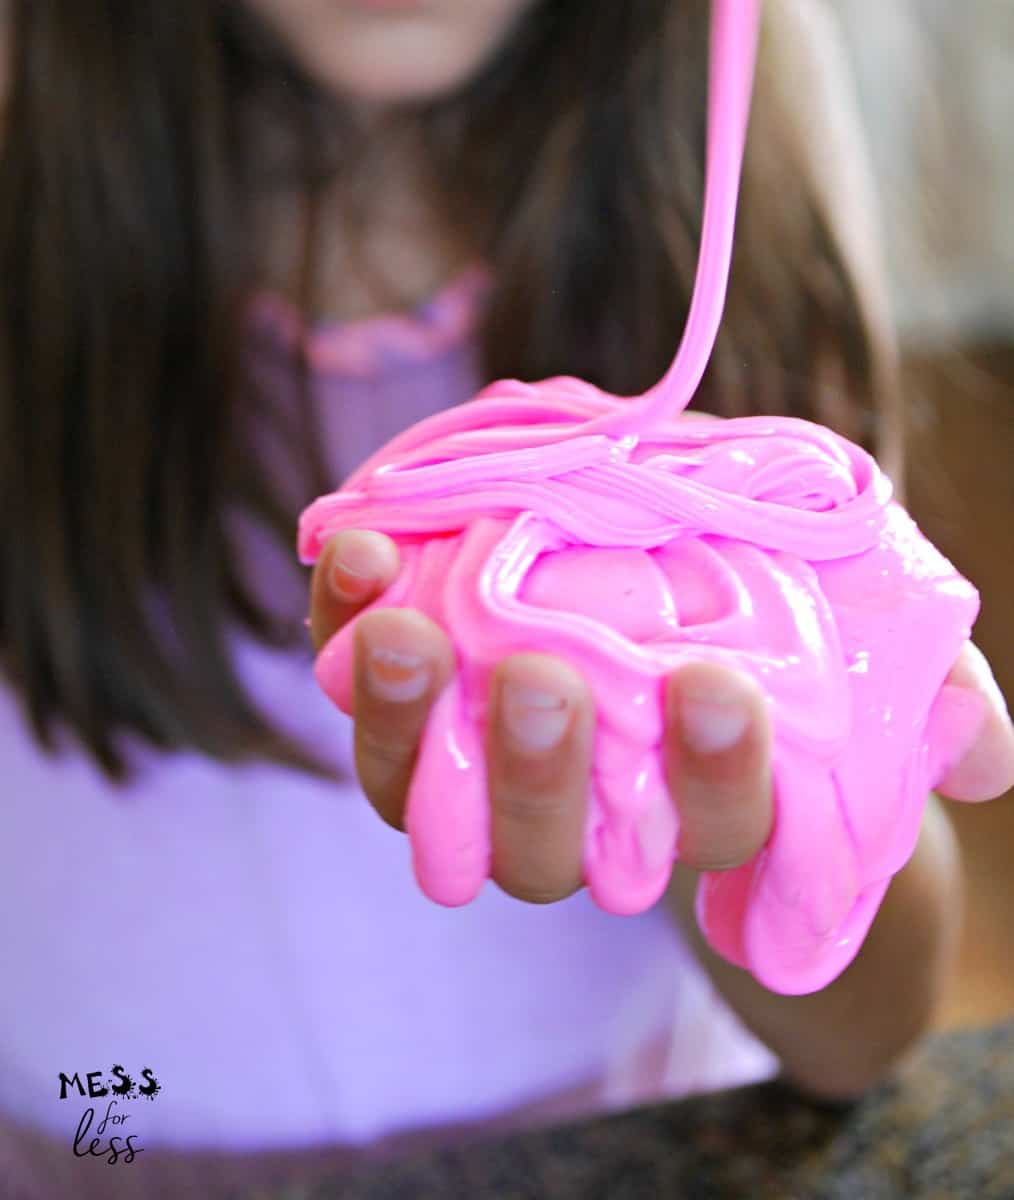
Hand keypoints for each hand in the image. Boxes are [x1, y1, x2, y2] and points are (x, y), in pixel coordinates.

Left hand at [309, 529, 1013, 904]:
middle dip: (539, 773)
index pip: (704, 824)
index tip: (719, 689)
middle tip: (542, 681)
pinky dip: (343, 627)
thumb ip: (929, 696)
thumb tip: (985, 752)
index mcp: (686, 806)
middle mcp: (574, 807)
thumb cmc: (776, 625)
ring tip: (402, 629)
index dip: (713, 777)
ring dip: (401, 714)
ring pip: (421, 789)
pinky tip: (355, 553)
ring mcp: (474, 758)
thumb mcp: (866, 643)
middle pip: (543, 843)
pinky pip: (357, 684)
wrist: (661, 574)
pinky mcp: (408, 694)